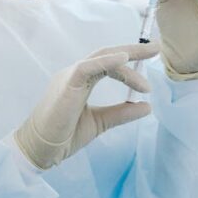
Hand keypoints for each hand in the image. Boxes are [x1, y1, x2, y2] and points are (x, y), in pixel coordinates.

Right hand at [13, 42, 159, 168]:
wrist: (40, 149)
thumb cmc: (63, 136)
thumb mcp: (99, 122)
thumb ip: (121, 113)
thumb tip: (147, 107)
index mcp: (81, 81)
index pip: (109, 63)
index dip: (131, 60)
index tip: (152, 59)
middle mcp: (75, 74)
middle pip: (107, 54)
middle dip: (133, 49)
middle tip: (157, 47)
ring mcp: (70, 77)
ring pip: (101, 58)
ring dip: (127, 57)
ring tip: (150, 58)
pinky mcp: (66, 84)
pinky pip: (88, 67)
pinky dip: (107, 62)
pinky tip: (124, 60)